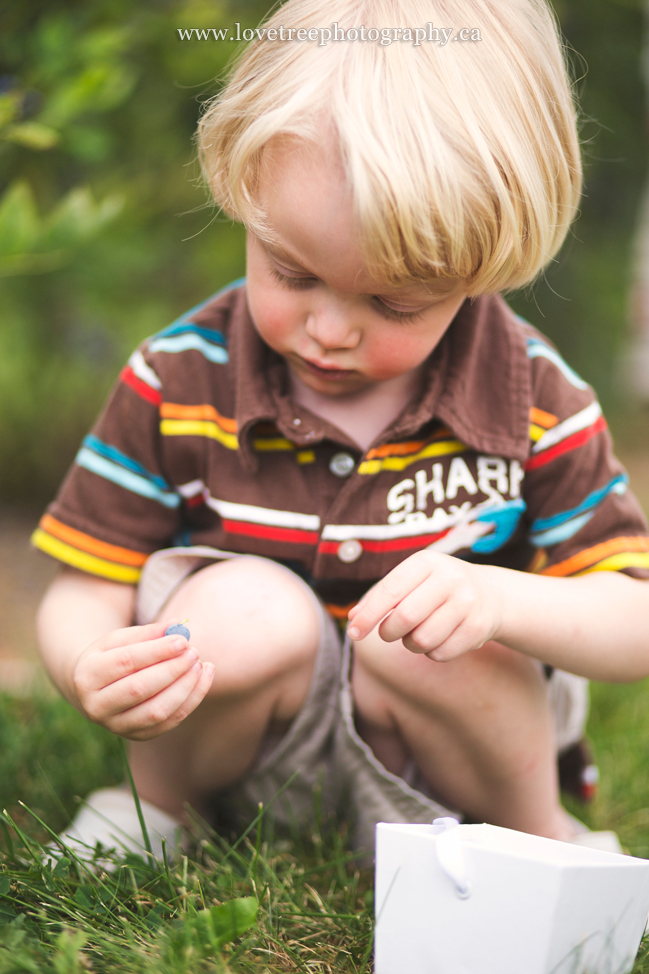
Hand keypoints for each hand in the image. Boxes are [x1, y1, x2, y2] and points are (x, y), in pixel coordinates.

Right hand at [72, 621, 214, 739]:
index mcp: (87, 676)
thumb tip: (176, 626)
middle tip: (193, 652)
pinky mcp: (137, 736)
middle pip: (140, 689)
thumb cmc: (111, 656)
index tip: (182, 640)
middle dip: (172, 669)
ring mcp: (116, 726)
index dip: (157, 651)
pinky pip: (169, 722)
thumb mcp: (120, 639)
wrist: (96, 688)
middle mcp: (96, 706)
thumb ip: (146, 633)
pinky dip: (191, 700)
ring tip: (200, 664)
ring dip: (185, 687)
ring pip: (157, 711)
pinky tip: (203, 678)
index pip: (126, 662)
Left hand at [347, 550, 502, 660]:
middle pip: (405, 617)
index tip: (353, 632)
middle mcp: (450, 578)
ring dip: (410, 644)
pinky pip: (440, 653)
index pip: (390, 590)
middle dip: (388, 632)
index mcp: (426, 562)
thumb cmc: (436, 588)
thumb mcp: (411, 580)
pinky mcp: (478, 628)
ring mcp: (467, 603)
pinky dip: (431, 653)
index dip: (368, 614)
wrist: (490, 595)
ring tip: (417, 634)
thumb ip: (380, 596)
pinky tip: (439, 638)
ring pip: (422, 640)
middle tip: (388, 633)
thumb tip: (353, 618)